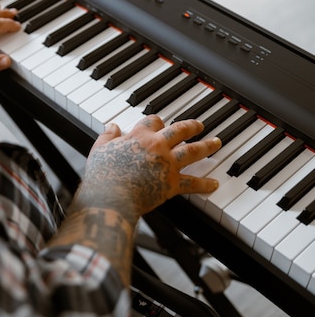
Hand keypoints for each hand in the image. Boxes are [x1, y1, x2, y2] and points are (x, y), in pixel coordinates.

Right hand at [76, 115, 221, 223]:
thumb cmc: (102, 174)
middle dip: (191, 126)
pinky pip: (192, 183)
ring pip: (193, 151)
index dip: (156, 120)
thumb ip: (107, 136)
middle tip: (199, 126)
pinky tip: (214, 184)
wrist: (110, 196)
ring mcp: (167, 164)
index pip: (152, 121)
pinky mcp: (172, 183)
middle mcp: (157, 146)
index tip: (159, 122)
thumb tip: (112, 126)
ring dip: (207, 146)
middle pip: (180, 131)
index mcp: (139, 136)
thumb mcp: (99, 149)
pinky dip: (205, 184)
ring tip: (216, 143)